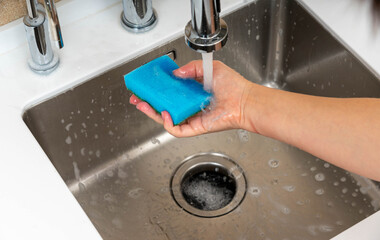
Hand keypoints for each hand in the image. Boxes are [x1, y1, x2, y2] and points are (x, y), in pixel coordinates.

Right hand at [129, 60, 254, 136]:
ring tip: (143, 105)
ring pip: (167, 119)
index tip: (147, 85)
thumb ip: (191, 68)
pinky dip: (168, 123)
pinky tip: (165, 113)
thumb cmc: (233, 86)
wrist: (245, 101)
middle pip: (164, 106)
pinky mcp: (195, 127)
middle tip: (137, 97)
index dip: (157, 89)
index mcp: (192, 92)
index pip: (170, 92)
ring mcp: (192, 117)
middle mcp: (190, 105)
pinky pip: (177, 129)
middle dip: (148, 103)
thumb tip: (175, 73)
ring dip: (152, 113)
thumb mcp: (209, 68)